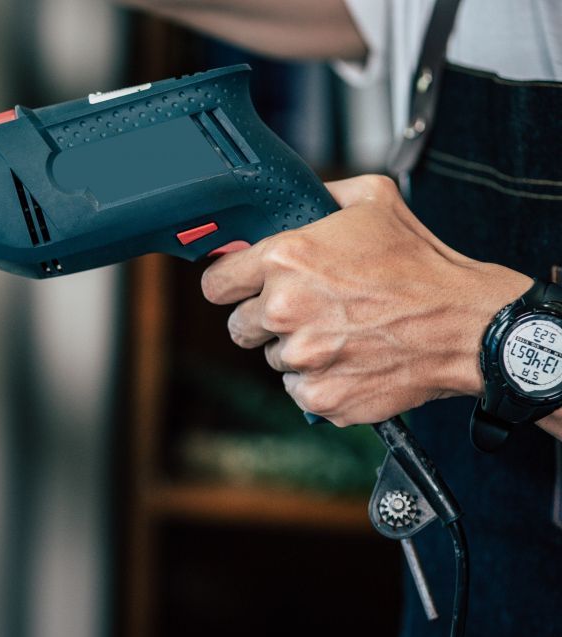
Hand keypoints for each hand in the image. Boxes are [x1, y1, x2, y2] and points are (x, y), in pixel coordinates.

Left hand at [200, 175, 532, 425]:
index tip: (239, 288)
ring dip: (295, 349)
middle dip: (264, 319)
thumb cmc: (421, 266)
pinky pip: (297, 390)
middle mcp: (285, 309)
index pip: (215, 284)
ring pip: (272, 358)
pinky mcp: (321, 395)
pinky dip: (317, 380)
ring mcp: (302, 357)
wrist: (466, 325)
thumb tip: (293, 197)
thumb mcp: (372, 201)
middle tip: (304, 311)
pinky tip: (348, 359)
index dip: (229, 285)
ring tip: (339, 332)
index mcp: (285, 258)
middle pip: (239, 326)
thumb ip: (321, 195)